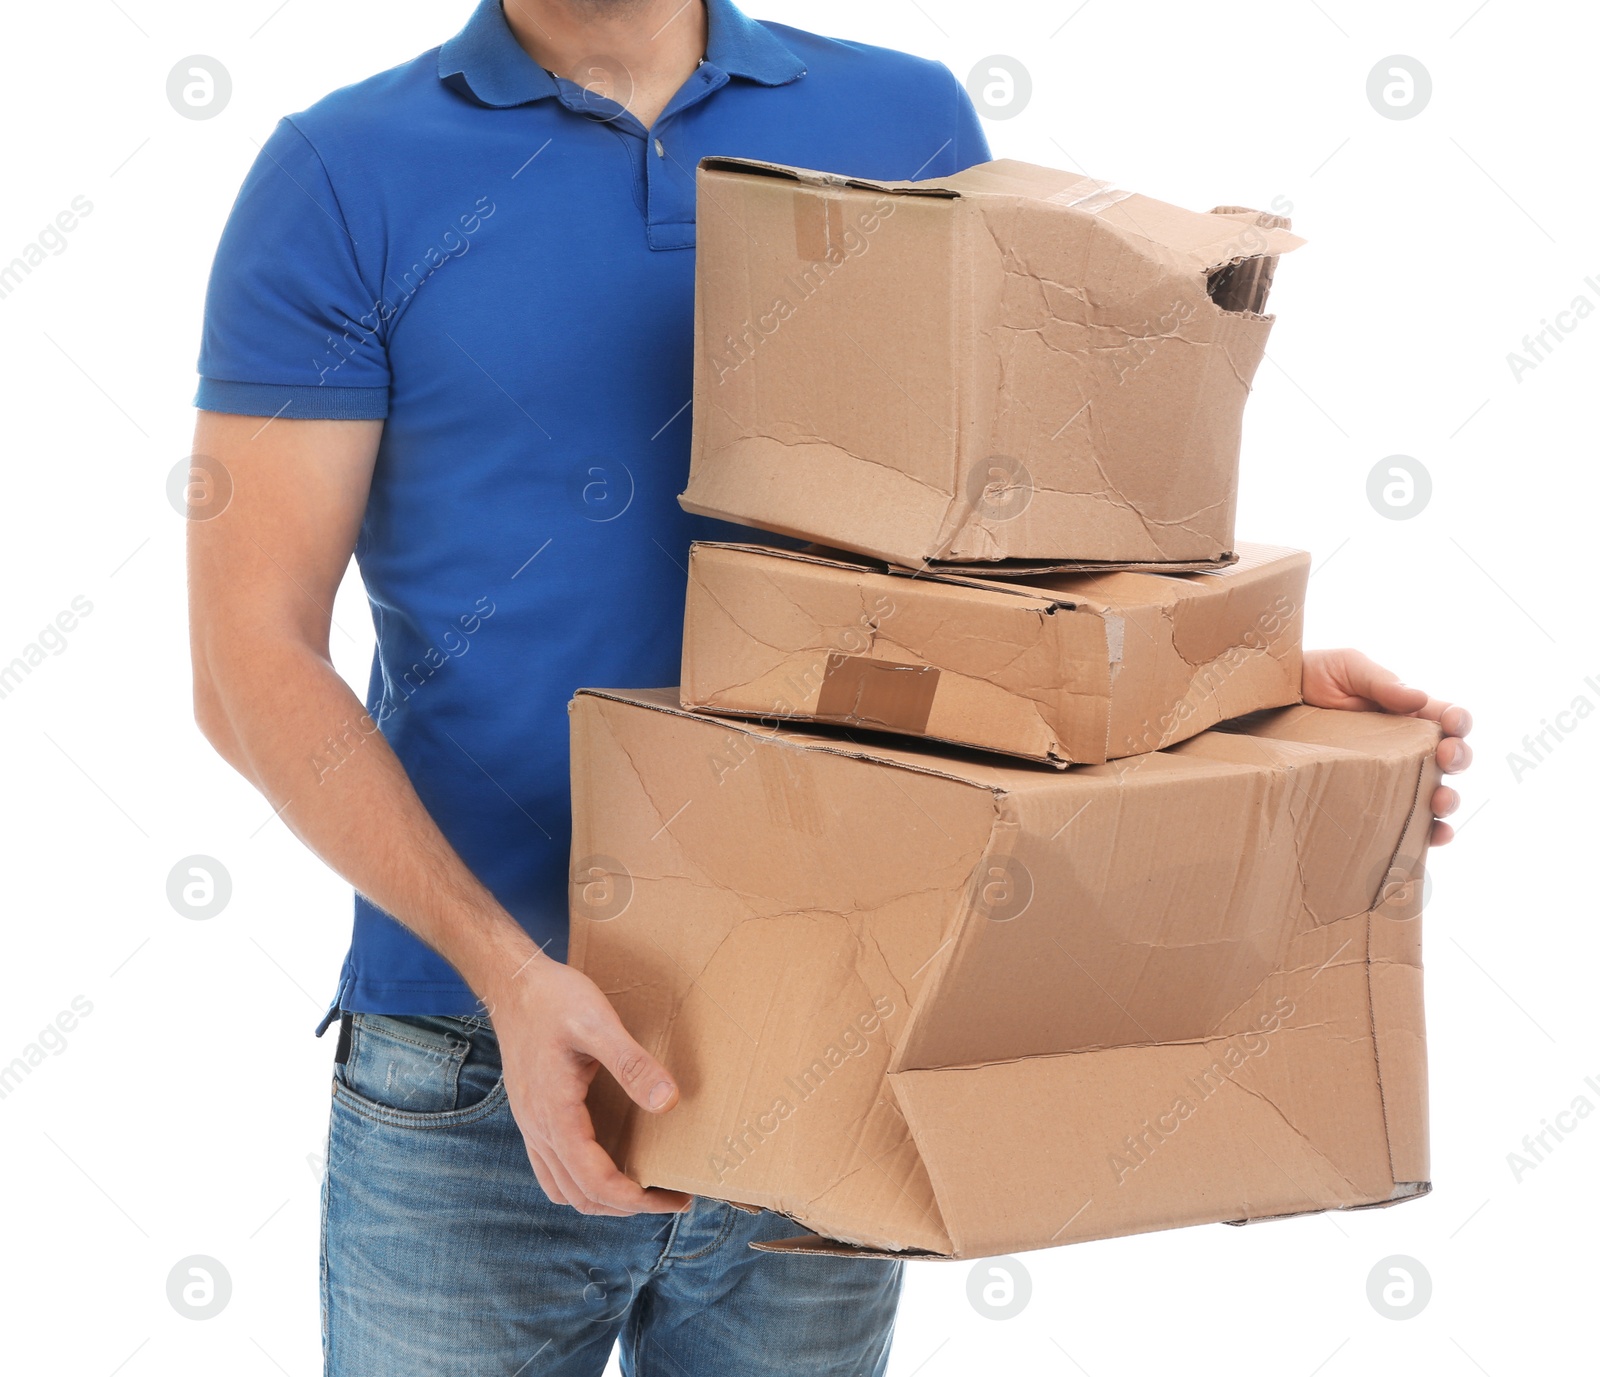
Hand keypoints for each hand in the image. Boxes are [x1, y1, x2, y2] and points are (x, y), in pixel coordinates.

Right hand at [487, 953, 690, 1215]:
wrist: (513, 984)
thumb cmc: (554, 1000)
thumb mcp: (599, 1024)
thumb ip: (632, 1065)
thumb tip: (668, 1103)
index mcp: (555, 1114)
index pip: (594, 1181)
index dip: (635, 1200)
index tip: (673, 1199)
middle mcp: (538, 1129)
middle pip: (579, 1195)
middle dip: (626, 1206)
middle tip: (670, 1198)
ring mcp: (531, 1125)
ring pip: (563, 1188)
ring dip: (602, 1199)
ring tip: (643, 1190)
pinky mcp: (532, 1115)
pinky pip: (552, 1169)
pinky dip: (582, 1182)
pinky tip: (608, 1165)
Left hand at [1301, 648, 1471, 845]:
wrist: (1272, 702)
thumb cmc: (1313, 675)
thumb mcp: (1348, 666)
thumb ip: (1382, 681)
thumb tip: (1420, 699)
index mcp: (1407, 710)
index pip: (1446, 717)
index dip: (1459, 721)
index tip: (1454, 725)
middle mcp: (1404, 743)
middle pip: (1449, 756)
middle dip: (1458, 759)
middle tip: (1448, 760)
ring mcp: (1388, 771)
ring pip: (1432, 791)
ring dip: (1446, 801)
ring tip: (1440, 804)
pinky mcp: (1367, 794)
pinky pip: (1403, 818)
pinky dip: (1424, 832)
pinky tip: (1430, 837)